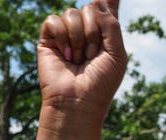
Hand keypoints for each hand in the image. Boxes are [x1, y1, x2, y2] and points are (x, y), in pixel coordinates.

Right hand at [36, 1, 126, 120]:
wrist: (78, 102)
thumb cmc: (100, 83)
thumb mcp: (117, 54)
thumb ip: (112, 24)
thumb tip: (96, 0)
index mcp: (105, 34)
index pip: (107, 8)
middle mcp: (86, 31)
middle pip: (90, 8)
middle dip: (94, 31)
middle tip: (92, 55)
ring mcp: (66, 34)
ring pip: (72, 13)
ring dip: (79, 38)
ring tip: (78, 59)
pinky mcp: (49, 39)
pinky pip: (54, 21)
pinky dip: (62, 36)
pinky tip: (65, 55)